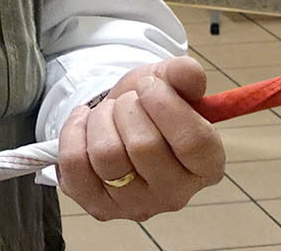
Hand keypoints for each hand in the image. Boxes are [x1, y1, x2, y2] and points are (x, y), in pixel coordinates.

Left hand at [57, 57, 224, 222]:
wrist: (117, 124)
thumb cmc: (150, 107)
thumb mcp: (169, 82)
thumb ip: (184, 74)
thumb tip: (191, 74)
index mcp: (207, 166)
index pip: (193, 142)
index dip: (167, 105)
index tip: (149, 85)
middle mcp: (175, 195)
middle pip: (144, 146)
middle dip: (128, 107)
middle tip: (128, 101)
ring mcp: (135, 206)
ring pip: (106, 155)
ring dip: (102, 118)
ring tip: (108, 112)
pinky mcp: (98, 207)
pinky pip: (74, 164)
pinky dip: (74, 131)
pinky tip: (85, 122)